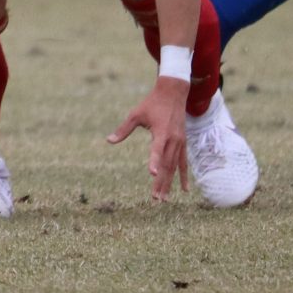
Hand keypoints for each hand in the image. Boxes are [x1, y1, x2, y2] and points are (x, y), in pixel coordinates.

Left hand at [108, 76, 190, 201]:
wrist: (173, 93)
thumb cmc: (152, 103)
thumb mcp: (136, 114)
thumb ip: (123, 129)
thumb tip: (109, 141)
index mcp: (162, 132)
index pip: (157, 150)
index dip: (154, 162)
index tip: (152, 174)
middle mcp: (173, 139)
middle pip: (166, 164)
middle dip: (160, 182)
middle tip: (155, 198)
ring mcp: (180, 142)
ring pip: (174, 167)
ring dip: (169, 183)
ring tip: (163, 199)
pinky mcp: (183, 143)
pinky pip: (183, 163)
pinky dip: (183, 176)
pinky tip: (184, 190)